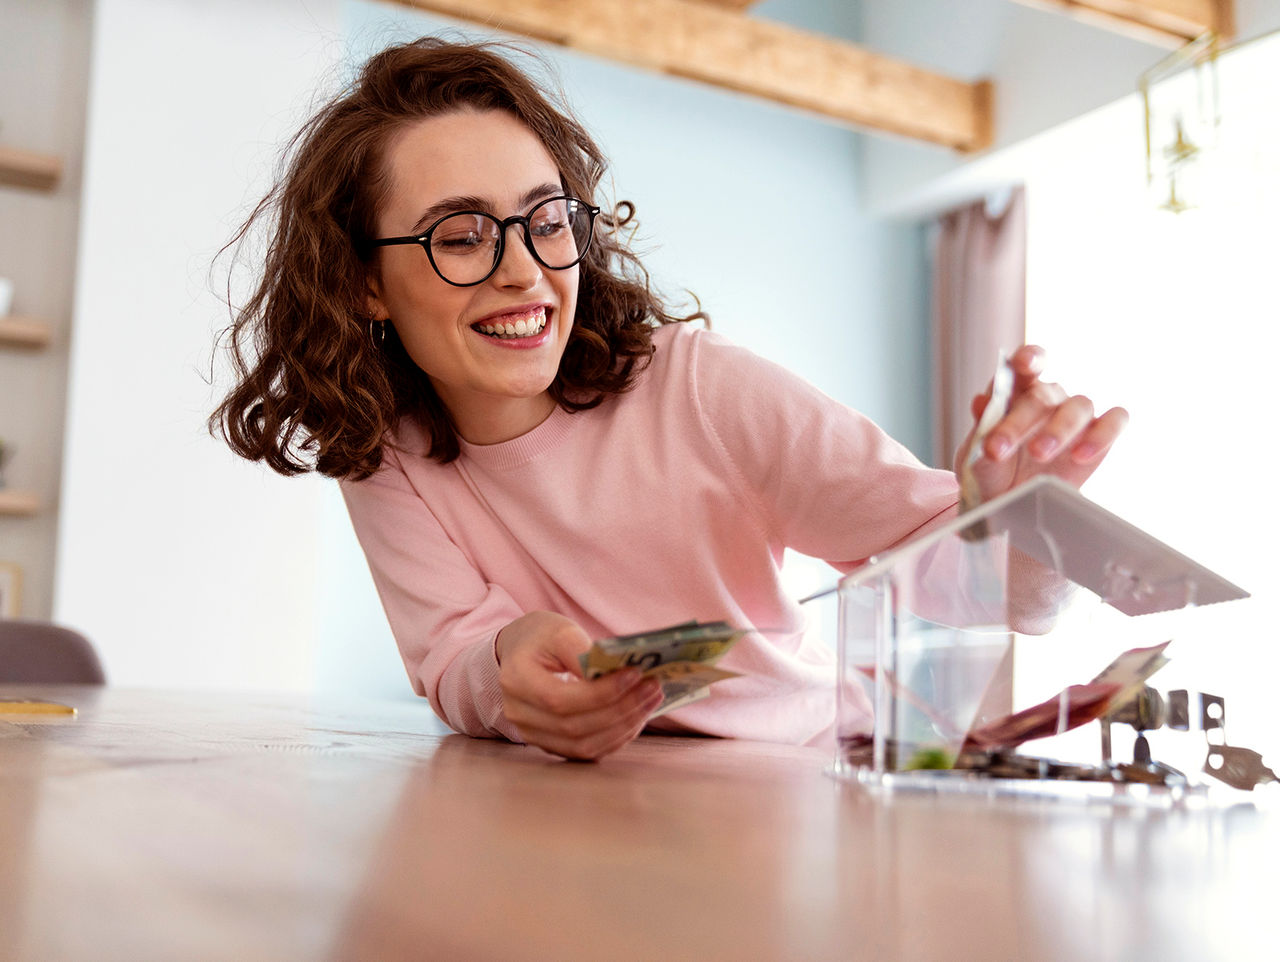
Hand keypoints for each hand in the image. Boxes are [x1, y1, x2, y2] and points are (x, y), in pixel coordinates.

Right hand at [495, 611, 663, 760]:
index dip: (601, 693)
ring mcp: (532, 734)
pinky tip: (636, 717)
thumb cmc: (543, 637)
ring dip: (623, 727)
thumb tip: (615, 677)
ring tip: (650, 701)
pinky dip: (615, 737)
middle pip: (574, 726)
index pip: (559, 699)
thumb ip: (582, 652)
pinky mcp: (550, 744)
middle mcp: (519, 714)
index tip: (635, 674)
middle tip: (653, 688)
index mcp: (516, 680)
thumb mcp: (560, 631)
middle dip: (620, 710)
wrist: (522, 651)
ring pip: (582, 745)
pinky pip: (585, 751)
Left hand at [957, 345, 1128, 500]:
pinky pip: (1114, 422)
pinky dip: (1101, 435)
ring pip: (1078, 406)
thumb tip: (980, 402)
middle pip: (1042, 396)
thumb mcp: (977, 454)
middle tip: (998, 449)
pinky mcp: (1100, 433)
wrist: (1010, 501)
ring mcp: (1076, 413)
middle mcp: (1049, 396)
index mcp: (1016, 389)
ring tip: (1039, 453)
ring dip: (1058, 430)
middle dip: (1018, 423)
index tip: (1024, 364)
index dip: (1029, 358)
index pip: (1026, 364)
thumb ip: (981, 429)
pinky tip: (1080, 455)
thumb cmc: (993, 470)